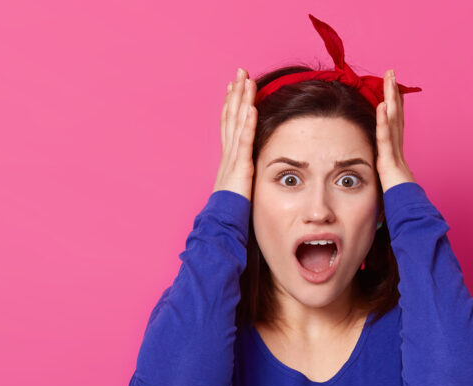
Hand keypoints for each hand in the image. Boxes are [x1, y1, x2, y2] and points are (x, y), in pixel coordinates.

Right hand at [213, 68, 256, 199]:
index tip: (234, 86)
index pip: (229, 125)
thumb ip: (243, 177)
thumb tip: (248, 174)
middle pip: (230, 117)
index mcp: (228, 159)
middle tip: (240, 71)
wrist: (220, 226)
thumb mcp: (238, 189)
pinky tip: (251, 107)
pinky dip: (247, 123)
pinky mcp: (240, 167)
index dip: (231, 104)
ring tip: (246, 80)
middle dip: (235, 93)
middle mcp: (228, 155)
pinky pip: (244, 141)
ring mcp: (232, 159)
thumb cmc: (230, 212)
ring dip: (241, 100)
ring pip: (236, 123)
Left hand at [376, 70, 415, 191]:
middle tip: (391, 73)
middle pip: (396, 115)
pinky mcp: (390, 160)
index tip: (392, 88)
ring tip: (389, 78)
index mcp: (395, 153)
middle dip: (393, 93)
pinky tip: (382, 105)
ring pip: (393, 120)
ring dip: (391, 98)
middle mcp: (397, 149)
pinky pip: (386, 137)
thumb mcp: (388, 185)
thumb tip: (380, 178)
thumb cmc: (399, 203)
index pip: (394, 123)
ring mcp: (395, 153)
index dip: (394, 104)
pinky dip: (384, 121)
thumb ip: (384, 177)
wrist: (408, 213)